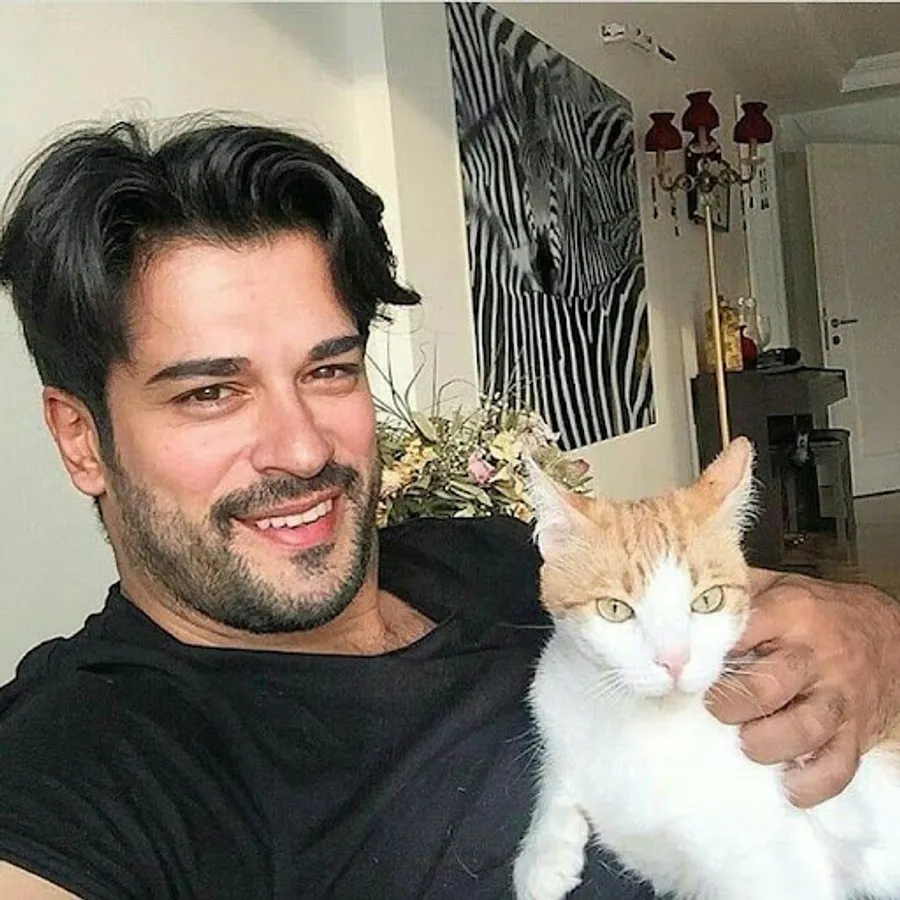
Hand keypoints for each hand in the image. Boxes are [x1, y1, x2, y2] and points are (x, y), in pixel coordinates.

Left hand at [706, 569, 899, 807]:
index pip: (740, 633)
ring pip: (802, 730)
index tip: (684, 670)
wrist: (889, 634)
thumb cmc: (816, 611)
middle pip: (766, 688)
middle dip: (729, 705)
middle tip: (713, 707)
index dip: (705, 655)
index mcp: (791, 613)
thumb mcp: (775, 586)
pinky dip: (807, 785)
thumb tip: (678, 605)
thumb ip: (731, 594)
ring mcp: (841, 697)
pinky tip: (784, 781)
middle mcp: (817, 656)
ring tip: (744, 740)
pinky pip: (837, 768)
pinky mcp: (858, 733)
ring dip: (762, 744)